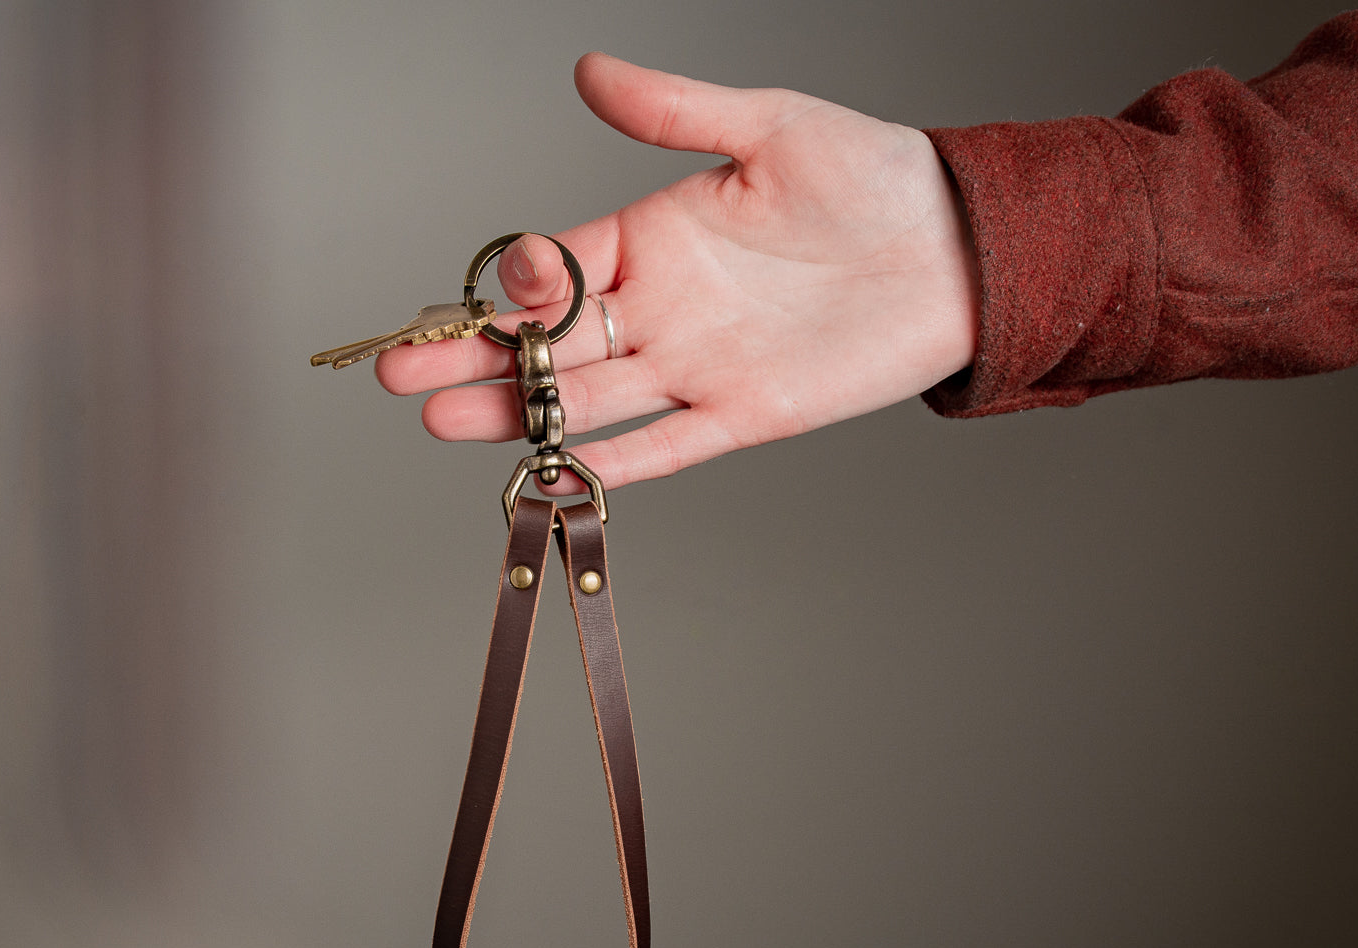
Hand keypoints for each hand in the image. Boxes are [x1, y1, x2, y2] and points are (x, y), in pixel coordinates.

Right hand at [376, 52, 979, 490]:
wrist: (958, 251)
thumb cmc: (873, 178)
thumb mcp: (770, 126)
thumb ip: (675, 112)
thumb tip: (588, 71)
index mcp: (656, 235)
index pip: (558, 265)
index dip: (516, 283)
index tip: (492, 292)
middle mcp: (663, 306)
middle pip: (547, 342)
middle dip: (472, 357)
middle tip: (399, 373)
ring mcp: (696, 366)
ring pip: (584, 396)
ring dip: (514, 410)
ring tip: (440, 418)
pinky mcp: (740, 416)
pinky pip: (661, 445)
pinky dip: (608, 461)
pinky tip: (550, 467)